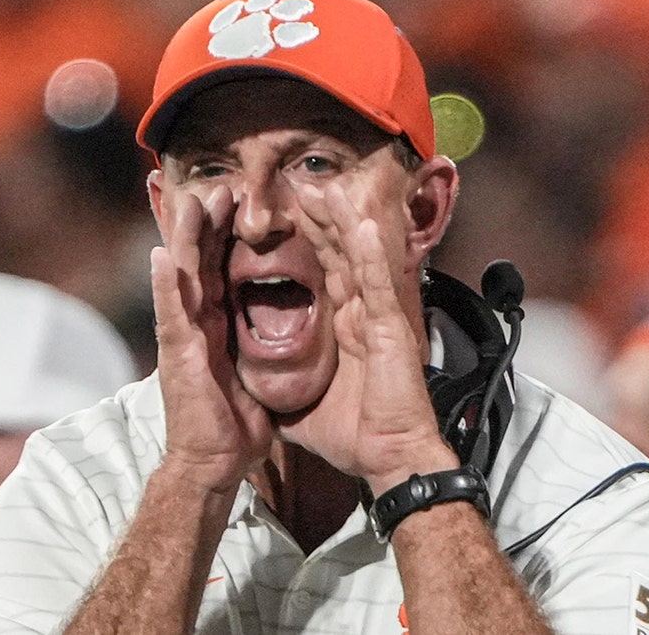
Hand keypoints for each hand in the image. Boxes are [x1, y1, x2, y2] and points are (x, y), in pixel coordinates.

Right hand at [151, 186, 272, 491]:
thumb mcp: (253, 376)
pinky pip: (171, 313)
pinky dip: (165, 284)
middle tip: (220, 187)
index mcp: (215, 326)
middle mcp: (195, 324)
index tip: (238, 204)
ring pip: (183, 276)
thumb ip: (257, 350)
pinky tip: (161, 255)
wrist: (213, 464)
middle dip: (208, 224)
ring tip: (191, 201)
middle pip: (200, 262)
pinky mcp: (178, 354)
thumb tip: (283, 337)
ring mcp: (182, 336)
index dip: (226, 236)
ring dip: (185, 237)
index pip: (219, 269)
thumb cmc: (233, 427)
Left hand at [278, 182, 456, 493]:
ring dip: (343, 222)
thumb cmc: (355, 437)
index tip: (278, 218)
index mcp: (343, 328)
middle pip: (338, 256)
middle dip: (319, 221)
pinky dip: (373, 252)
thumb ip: (280, 388)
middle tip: (298, 188)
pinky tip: (362, 223)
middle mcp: (362, 314)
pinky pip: (380, 282)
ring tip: (323, 189)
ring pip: (360, 258)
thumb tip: (255, 388)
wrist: (387, 460)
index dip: (302, 245)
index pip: (319, 275)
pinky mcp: (393, 328)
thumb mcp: (299, 407)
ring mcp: (379, 317)